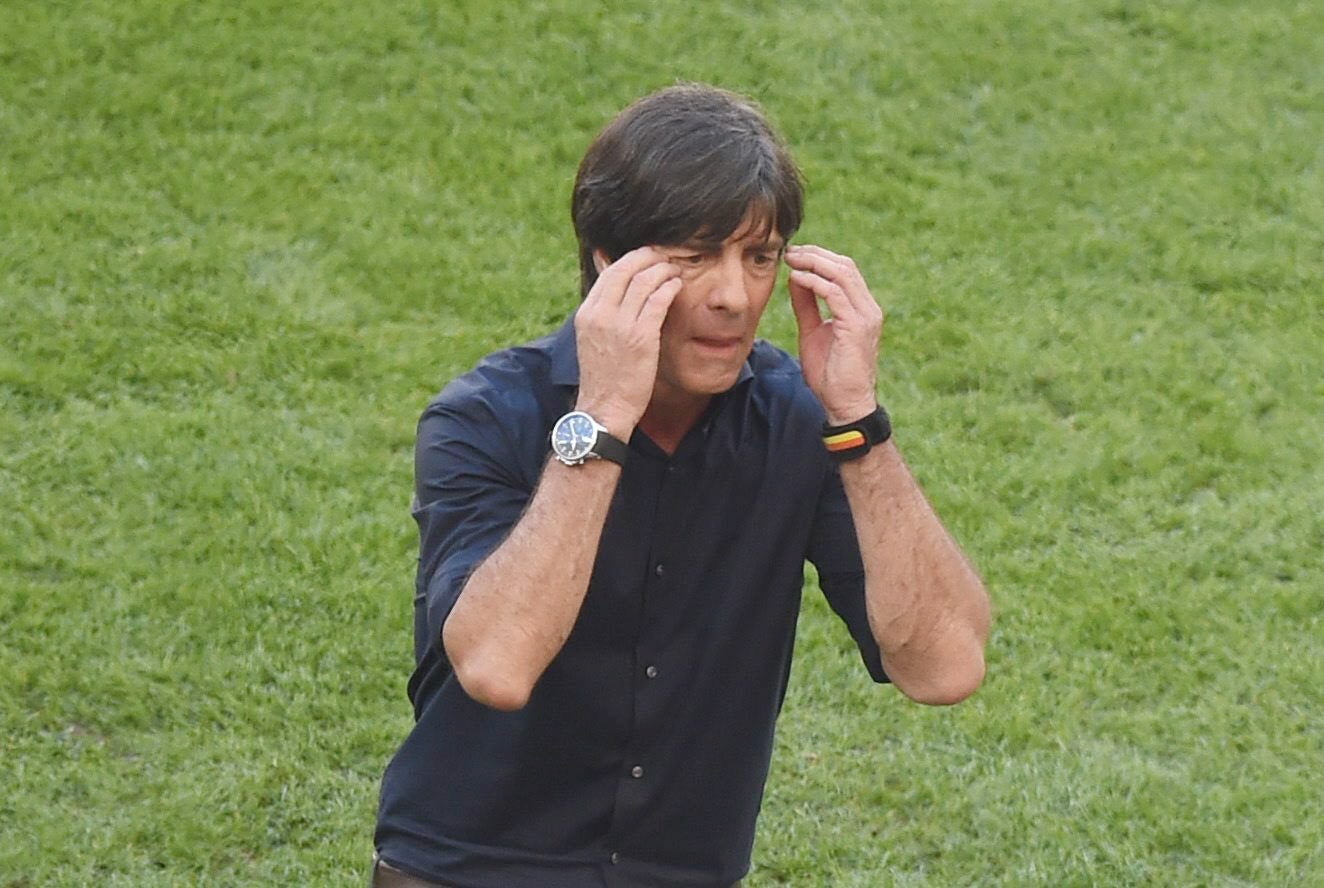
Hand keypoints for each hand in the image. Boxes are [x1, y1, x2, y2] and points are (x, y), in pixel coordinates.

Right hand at [573, 247, 681, 435]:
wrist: (604, 408)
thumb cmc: (604, 376)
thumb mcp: (593, 338)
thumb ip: (603, 312)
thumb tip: (611, 289)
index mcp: (587, 313)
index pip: (609, 272)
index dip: (632, 259)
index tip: (648, 257)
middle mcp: (600, 314)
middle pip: (626, 268)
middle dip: (649, 257)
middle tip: (665, 256)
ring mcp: (620, 325)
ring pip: (645, 280)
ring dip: (664, 270)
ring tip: (675, 270)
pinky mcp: (641, 337)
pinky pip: (658, 300)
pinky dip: (670, 288)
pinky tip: (678, 286)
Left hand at [785, 245, 883, 424]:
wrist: (845, 404)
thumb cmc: (830, 374)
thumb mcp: (812, 332)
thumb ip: (806, 305)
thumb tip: (796, 278)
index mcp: (861, 308)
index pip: (844, 270)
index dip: (819, 257)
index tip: (793, 254)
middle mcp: (868, 308)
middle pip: (845, 265)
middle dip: (815, 254)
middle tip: (789, 251)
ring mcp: (866, 316)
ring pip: (842, 274)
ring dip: (814, 263)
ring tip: (791, 259)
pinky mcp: (857, 326)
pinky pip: (835, 294)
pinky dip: (814, 282)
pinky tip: (797, 278)